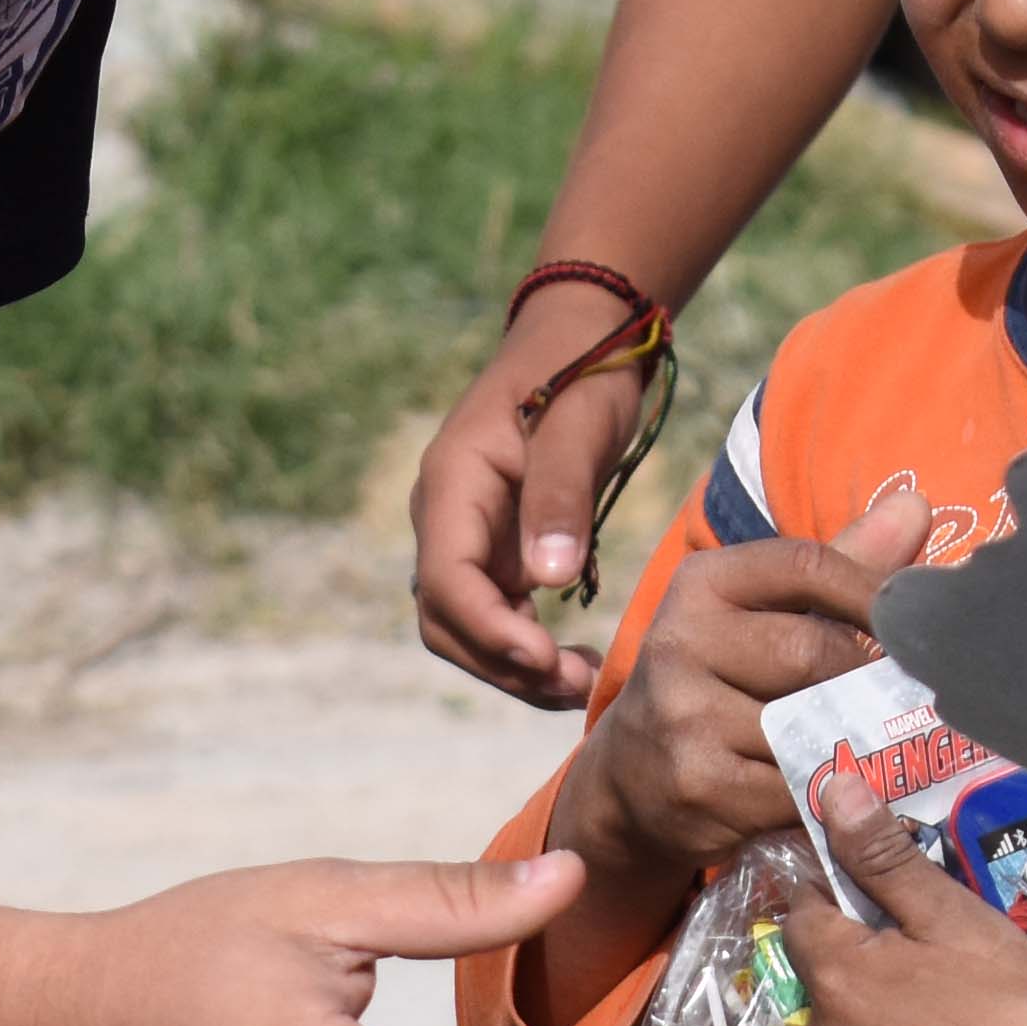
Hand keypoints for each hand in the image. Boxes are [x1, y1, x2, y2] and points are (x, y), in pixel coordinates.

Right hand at [412, 306, 673, 706]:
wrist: (581, 339)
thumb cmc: (583, 373)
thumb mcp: (579, 426)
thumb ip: (560, 497)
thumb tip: (548, 581)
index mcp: (451, 484)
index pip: (446, 580)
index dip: (491, 630)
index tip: (546, 659)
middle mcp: (443, 517)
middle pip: (445, 619)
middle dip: (502, 663)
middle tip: (575, 687)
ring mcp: (464, 536)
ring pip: (464, 625)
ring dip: (513, 666)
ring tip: (580, 683)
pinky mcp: (491, 548)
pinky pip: (492, 612)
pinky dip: (525, 647)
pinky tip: (572, 659)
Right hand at [556, 484, 929, 899]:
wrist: (632, 778)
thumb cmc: (721, 681)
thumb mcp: (762, 614)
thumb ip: (838, 568)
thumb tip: (916, 504)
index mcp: (702, 584)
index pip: (807, 565)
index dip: (874, 593)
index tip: (913, 627)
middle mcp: (680, 641)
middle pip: (813, 652)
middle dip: (863, 683)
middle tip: (891, 705)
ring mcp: (683, 716)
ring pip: (809, 725)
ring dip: (849, 744)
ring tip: (867, 748)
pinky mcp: (697, 784)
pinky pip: (797, 787)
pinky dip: (828, 793)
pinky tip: (832, 791)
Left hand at [784, 772, 1026, 1025]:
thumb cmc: (1015, 1004)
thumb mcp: (954, 917)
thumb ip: (883, 857)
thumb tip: (830, 788)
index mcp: (837, 975)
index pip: (803, 919)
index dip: (834, 907)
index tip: (874, 914)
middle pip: (826, 999)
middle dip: (862, 989)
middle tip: (931, 995)